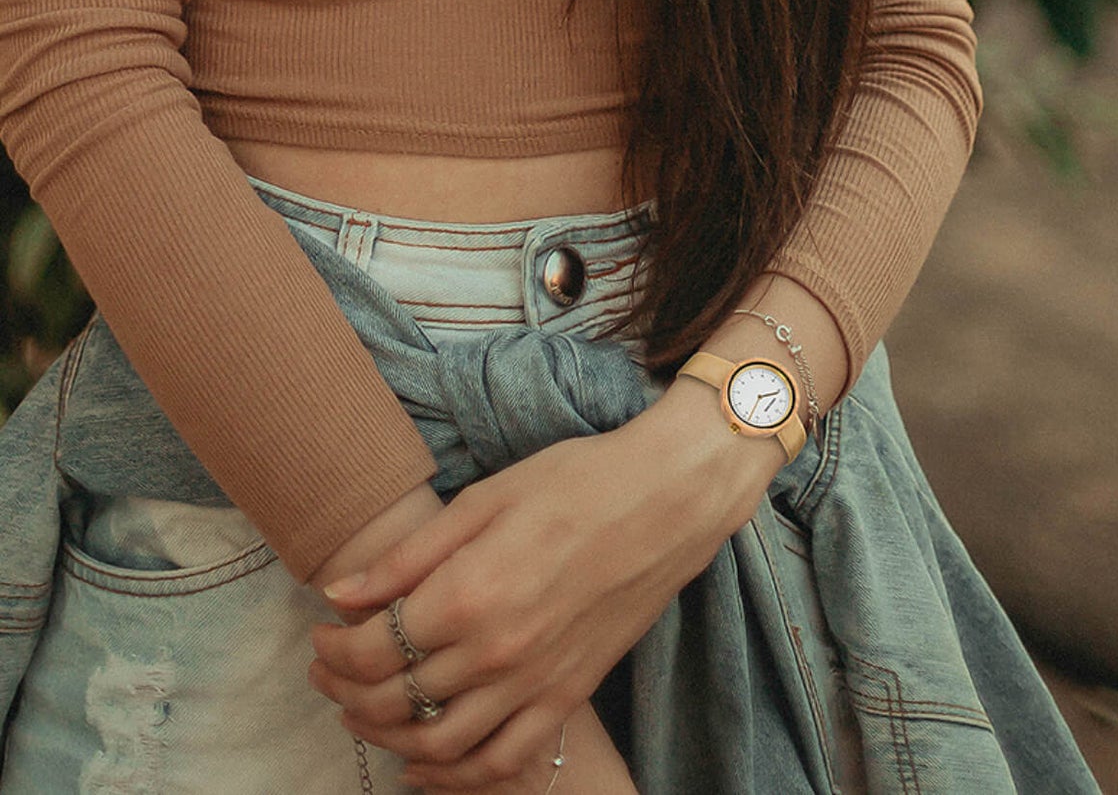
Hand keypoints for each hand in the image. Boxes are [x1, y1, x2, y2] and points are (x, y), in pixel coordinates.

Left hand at [308, 384, 781, 787]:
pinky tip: (426, 764)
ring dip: (386, 736)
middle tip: (329, 670)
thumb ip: (409, 555)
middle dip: (345, 689)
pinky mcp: (569, 693)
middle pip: (393, 698)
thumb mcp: (485, 498)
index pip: (372, 647)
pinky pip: (502, 760)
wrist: (668, 497)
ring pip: (437, 744)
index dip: (333, 648)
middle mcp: (496, 651)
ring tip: (364, 711)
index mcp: (468, 593)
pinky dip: (455, 777)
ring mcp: (535, 681)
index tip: (321, 632)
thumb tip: (339, 593)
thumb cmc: (578, 480)